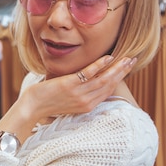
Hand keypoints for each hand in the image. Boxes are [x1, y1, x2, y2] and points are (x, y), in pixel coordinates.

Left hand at [0, 55, 136, 142]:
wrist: (32, 107)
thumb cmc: (47, 102)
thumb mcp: (69, 100)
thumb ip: (80, 92)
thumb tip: (88, 80)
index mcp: (87, 106)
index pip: (108, 90)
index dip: (119, 78)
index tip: (127, 67)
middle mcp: (86, 101)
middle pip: (109, 84)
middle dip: (123, 71)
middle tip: (133, 59)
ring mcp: (79, 93)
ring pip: (103, 79)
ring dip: (116, 67)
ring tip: (126, 57)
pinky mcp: (69, 85)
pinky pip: (88, 74)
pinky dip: (99, 65)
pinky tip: (107, 57)